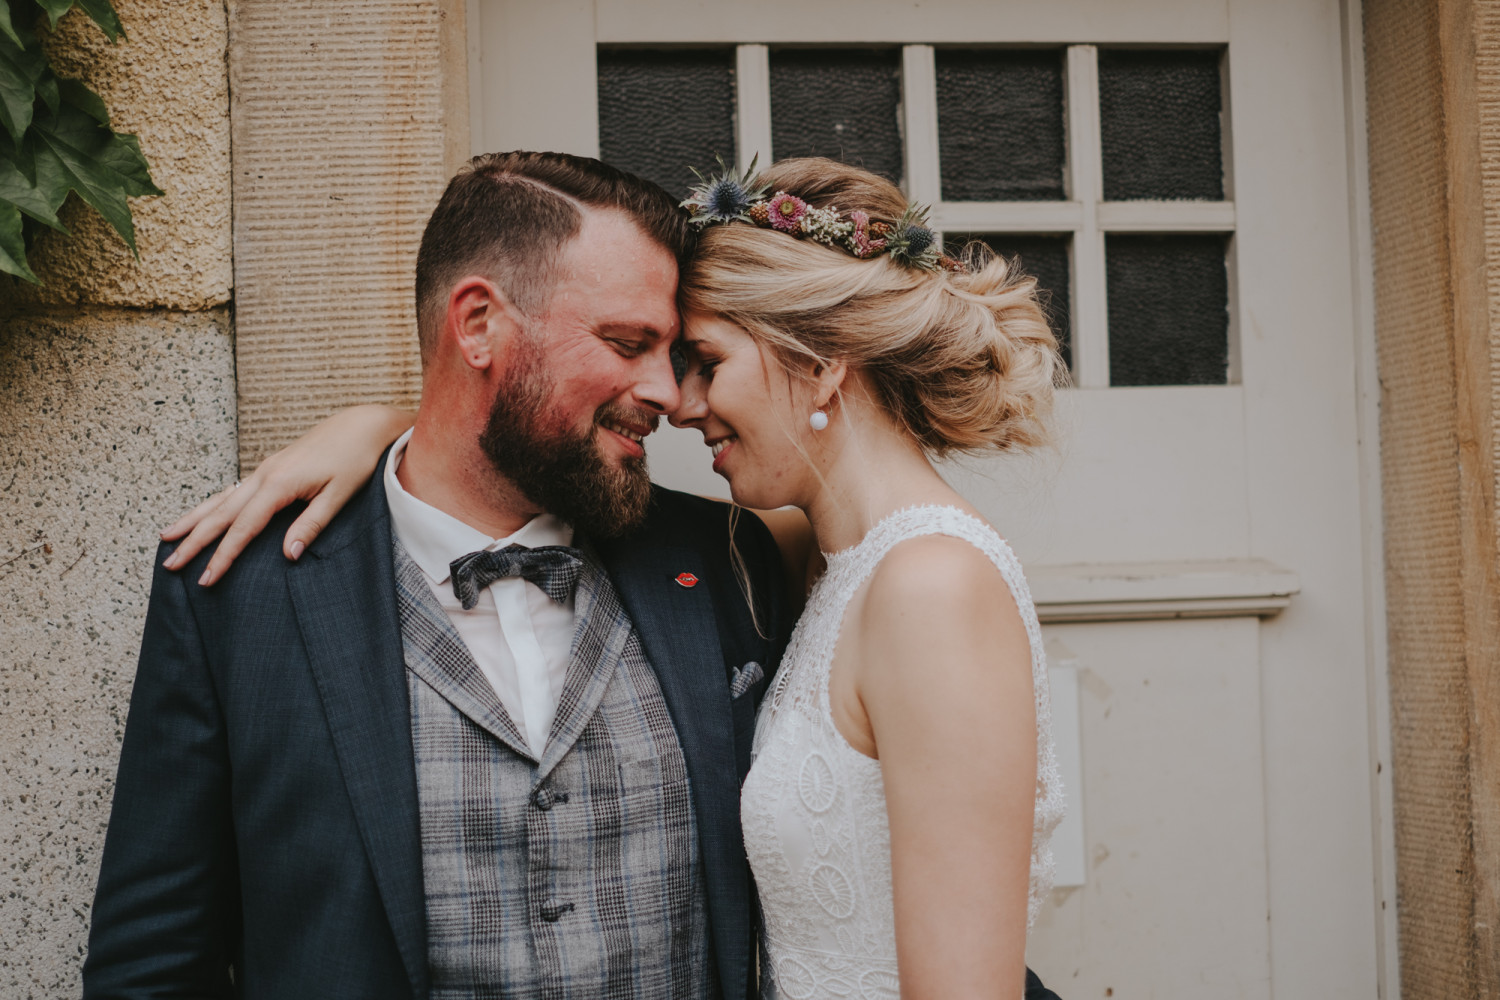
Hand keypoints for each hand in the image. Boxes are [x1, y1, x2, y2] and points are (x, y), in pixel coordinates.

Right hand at [160, 405, 415, 584]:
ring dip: (193, 519)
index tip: (206, 578)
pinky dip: (212, 505)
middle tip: (169, 564)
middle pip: (221, 513)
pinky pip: (233, 491)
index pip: (243, 528)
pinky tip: (203, 514)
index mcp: (279, 484)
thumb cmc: (355, 459)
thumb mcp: (339, 496)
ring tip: (166, 537)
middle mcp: (264, 475)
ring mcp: (265, 469)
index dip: (223, 555)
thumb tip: (288, 556)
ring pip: (220, 499)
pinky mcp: (271, 468)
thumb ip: (311, 525)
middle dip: (194, 541)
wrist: (362, 425)